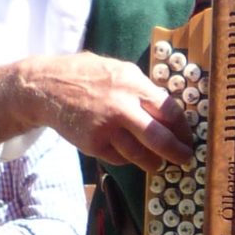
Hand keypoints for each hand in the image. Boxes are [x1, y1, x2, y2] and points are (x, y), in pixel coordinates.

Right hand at [18, 53, 192, 172]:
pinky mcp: (93, 144)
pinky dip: (128, 159)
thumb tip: (169, 111)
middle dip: (178, 153)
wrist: (45, 87)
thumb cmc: (86, 76)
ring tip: (159, 164)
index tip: (188, 137)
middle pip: (160, 139)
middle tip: (186, 159)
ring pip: (140, 155)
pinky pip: (120, 158)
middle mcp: (121, 107)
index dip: (183, 128)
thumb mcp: (119, 70)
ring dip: (155, 163)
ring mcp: (106, 128)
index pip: (170, 111)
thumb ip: (143, 89)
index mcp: (133, 84)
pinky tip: (129, 153)